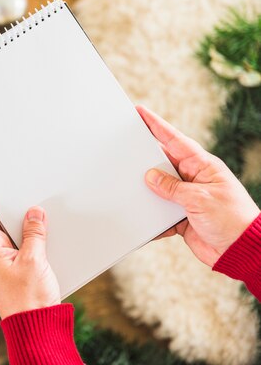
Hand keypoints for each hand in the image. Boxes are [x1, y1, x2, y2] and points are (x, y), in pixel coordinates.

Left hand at [0, 170, 60, 318]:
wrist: (35, 327)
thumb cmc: (30, 300)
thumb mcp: (35, 261)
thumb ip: (34, 234)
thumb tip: (34, 213)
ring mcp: (2, 263)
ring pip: (3, 232)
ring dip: (7, 216)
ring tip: (10, 197)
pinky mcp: (14, 270)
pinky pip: (15, 244)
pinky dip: (21, 232)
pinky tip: (30, 227)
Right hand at [138, 105, 259, 265]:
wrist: (240, 252)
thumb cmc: (232, 220)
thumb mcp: (199, 199)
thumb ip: (172, 187)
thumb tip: (150, 176)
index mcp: (203, 166)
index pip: (175, 140)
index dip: (157, 126)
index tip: (141, 112)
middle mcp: (193, 179)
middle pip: (163, 163)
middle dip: (145, 158)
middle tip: (126, 149)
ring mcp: (186, 198)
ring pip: (158, 189)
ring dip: (147, 192)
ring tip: (129, 187)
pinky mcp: (181, 217)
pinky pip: (159, 213)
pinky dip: (151, 218)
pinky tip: (142, 219)